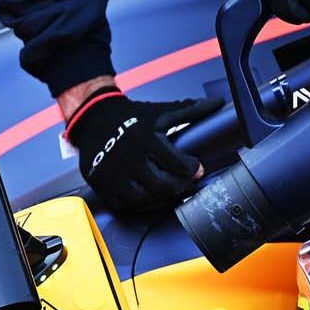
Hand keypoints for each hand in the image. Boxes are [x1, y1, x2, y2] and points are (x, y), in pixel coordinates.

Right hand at [65, 86, 222, 213]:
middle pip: (162, 186)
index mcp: (145, 138)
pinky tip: (147, 195)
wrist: (93, 117)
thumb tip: (216, 104)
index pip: (177, 164)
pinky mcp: (100, 183)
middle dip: (179, 187)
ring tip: (168, 190)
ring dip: (160, 198)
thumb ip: (189, 110)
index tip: (196, 169)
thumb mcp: (159, 112)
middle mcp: (127, 157)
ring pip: (143, 199)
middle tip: (184, 183)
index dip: (192, 169)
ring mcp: (112, 172)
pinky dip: (138, 204)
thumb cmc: (130, 117)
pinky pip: (123, 205)